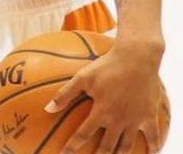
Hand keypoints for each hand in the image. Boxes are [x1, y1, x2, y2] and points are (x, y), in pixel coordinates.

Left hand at [47, 40, 165, 153]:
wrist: (137, 58)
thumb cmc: (107, 65)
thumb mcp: (82, 77)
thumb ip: (65, 93)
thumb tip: (47, 108)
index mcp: (101, 112)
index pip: (83, 135)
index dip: (73, 147)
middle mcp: (118, 119)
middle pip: (107, 146)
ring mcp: (135, 119)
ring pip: (127, 145)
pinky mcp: (149, 115)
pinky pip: (153, 135)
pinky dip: (153, 146)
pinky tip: (153, 153)